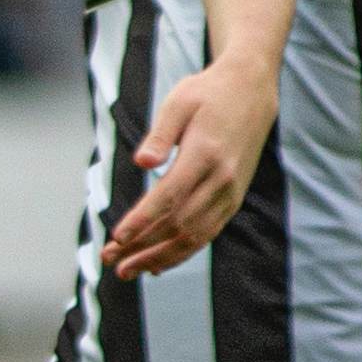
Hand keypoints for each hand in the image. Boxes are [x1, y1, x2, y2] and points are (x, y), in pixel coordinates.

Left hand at [102, 60, 275, 278]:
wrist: (251, 92)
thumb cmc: (208, 94)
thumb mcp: (179, 101)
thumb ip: (160, 134)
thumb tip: (141, 161)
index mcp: (205, 154)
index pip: (169, 196)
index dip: (142, 220)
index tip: (117, 237)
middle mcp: (221, 179)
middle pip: (179, 224)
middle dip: (143, 247)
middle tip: (110, 260)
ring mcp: (230, 192)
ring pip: (194, 237)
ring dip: (159, 257)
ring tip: (128, 270)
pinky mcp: (232, 199)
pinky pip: (207, 234)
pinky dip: (182, 253)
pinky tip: (157, 265)